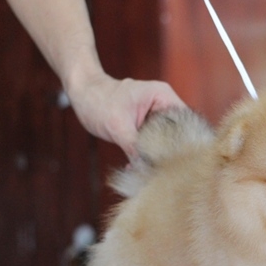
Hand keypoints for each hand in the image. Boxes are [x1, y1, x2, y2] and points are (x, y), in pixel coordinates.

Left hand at [66, 73, 185, 159]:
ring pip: (164, 139)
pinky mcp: (146, 124)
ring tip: (147, 171)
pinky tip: (135, 167)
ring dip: (155, 155)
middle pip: (176, 132)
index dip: (181, 141)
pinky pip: (152, 141)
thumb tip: (146, 169)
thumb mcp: (118, 127)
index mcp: (162, 95)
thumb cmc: (98, 101)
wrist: (82, 94)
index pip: (183, 121)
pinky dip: (145, 153)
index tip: (174, 161)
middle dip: (168, 151)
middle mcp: (163, 103)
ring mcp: (155, 114)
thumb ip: (135, 148)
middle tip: (161, 170)